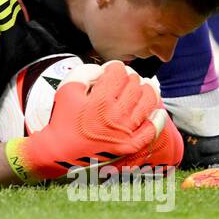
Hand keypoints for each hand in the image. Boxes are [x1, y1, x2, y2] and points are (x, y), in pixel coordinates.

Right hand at [7, 61, 167, 181]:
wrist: (60, 151)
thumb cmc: (62, 120)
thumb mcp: (66, 89)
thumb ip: (85, 72)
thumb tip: (104, 69)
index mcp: (100, 100)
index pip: (118, 72)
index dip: (115, 67)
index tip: (111, 70)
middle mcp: (116, 115)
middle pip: (134, 85)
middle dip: (130, 77)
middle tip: (124, 79)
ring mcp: (125, 131)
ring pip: (148, 103)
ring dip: (147, 91)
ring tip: (143, 87)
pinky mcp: (130, 145)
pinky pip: (151, 130)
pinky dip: (157, 118)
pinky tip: (158, 111)